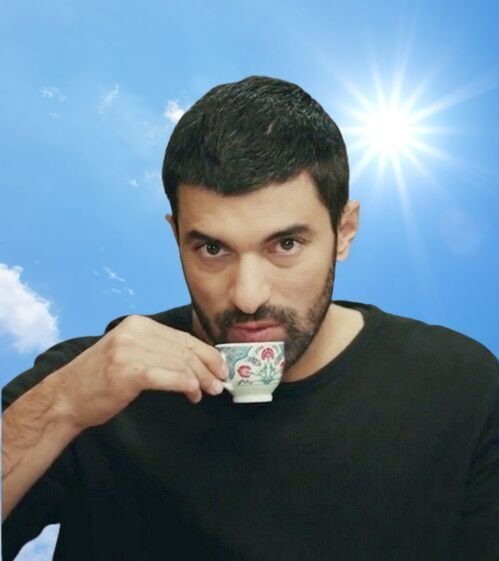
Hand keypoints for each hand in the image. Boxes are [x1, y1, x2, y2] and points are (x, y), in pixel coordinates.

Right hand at [55, 315, 227, 430]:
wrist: (66, 397)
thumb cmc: (100, 379)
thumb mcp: (129, 353)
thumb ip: (158, 351)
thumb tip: (196, 362)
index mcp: (138, 324)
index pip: (182, 337)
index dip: (206, 353)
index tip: (220, 368)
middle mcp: (135, 332)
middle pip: (183, 349)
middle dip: (207, 368)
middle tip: (218, 385)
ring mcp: (130, 350)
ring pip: (179, 363)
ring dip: (199, 380)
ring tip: (207, 392)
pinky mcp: (128, 370)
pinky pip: (168, 376)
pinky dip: (185, 384)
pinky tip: (192, 393)